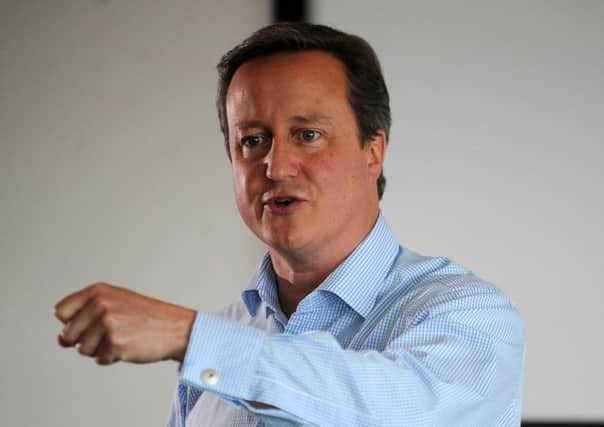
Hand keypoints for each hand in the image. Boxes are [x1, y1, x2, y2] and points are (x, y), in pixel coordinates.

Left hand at [54, 282, 195, 364]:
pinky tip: (128, 346)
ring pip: (82, 349)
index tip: (90, 322)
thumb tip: (61, 341)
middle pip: (68, 334)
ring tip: (121, 337)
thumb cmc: (146, 316)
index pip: (61, 312)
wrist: (175, 327)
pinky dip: (111, 357)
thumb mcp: (114, 304)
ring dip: (99, 349)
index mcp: (98, 291)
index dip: (72, 322)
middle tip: (111, 332)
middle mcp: (101, 304)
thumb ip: (84, 317)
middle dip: (86, 339)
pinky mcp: (115, 343)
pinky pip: (99, 359)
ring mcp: (108, 323)